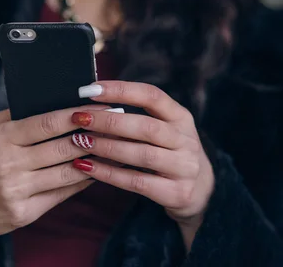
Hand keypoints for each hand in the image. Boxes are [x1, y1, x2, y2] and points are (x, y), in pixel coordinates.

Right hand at [0, 105, 109, 265]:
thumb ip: (12, 115)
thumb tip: (47, 99)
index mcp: (0, 139)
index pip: (45, 123)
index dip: (74, 115)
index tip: (97, 107)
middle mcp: (9, 165)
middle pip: (62, 147)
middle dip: (92, 134)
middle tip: (115, 124)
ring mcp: (17, 191)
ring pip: (68, 172)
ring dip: (95, 159)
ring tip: (114, 146)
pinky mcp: (25, 213)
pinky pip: (63, 193)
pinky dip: (83, 180)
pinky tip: (98, 169)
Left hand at [70, 81, 214, 226]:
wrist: (203, 191)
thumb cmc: (170, 153)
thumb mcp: (165, 130)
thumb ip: (137, 116)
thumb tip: (92, 103)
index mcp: (181, 117)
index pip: (152, 96)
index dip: (121, 90)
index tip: (91, 89)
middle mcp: (186, 140)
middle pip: (146, 126)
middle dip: (109, 121)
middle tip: (80, 118)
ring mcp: (185, 167)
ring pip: (142, 154)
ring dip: (107, 146)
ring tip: (80, 141)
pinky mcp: (177, 193)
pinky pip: (138, 182)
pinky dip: (110, 174)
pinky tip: (88, 167)